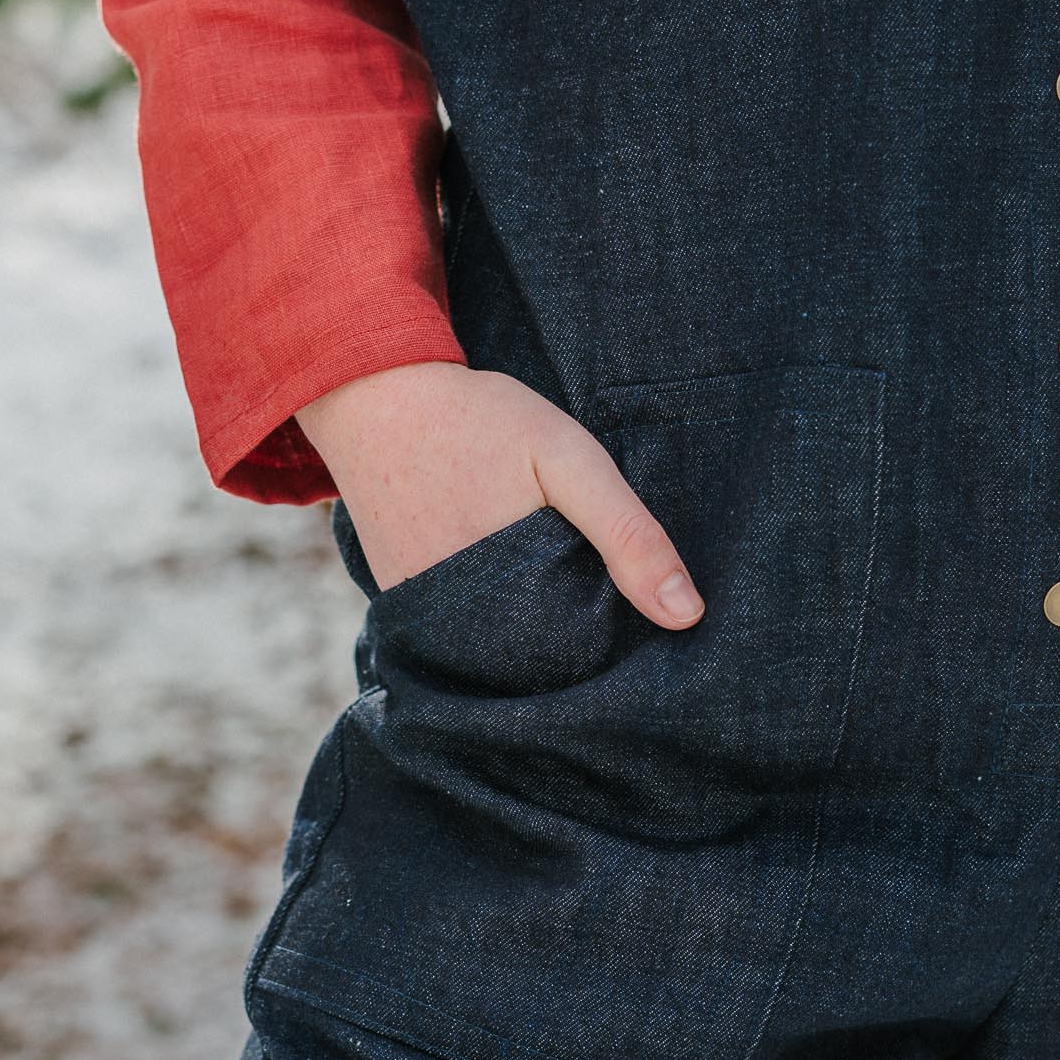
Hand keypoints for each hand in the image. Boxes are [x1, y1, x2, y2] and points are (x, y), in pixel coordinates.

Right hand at [295, 362, 704, 629]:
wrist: (372, 395)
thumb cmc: (478, 421)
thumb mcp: (568, 459)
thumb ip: (628, 533)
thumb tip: (687, 616)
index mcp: (509, 603)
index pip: (581, 660)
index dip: (615, 640)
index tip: (635, 615)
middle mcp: (458, 628)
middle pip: (538, 664)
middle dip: (573, 639)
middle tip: (584, 580)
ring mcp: (422, 619)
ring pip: (497, 652)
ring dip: (529, 630)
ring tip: (547, 578)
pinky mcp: (399, 604)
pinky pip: (457, 630)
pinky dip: (488, 612)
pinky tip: (506, 572)